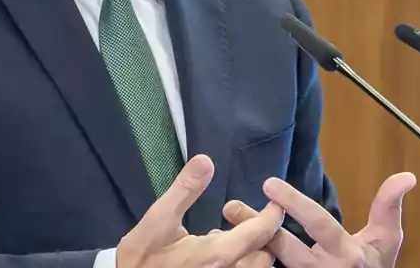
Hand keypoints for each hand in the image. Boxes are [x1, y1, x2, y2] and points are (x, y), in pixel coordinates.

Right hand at [117, 154, 284, 267]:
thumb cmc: (143, 256)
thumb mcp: (158, 218)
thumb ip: (185, 189)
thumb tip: (205, 160)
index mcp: (217, 255)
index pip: (260, 234)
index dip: (272, 216)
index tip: (276, 201)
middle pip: (265, 256)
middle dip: (260, 233)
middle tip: (236, 214)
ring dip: (251, 249)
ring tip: (229, 230)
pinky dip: (240, 260)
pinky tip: (217, 247)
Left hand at [222, 173, 416, 267]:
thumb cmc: (374, 266)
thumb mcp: (387, 239)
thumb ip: (389, 205)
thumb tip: (407, 176)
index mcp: (346, 254)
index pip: (318, 224)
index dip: (295, 204)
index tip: (270, 183)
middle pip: (286, 249)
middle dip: (258, 227)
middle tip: (231, 207)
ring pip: (271, 264)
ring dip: (245, 245)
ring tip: (222, 224)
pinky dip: (247, 259)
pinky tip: (227, 243)